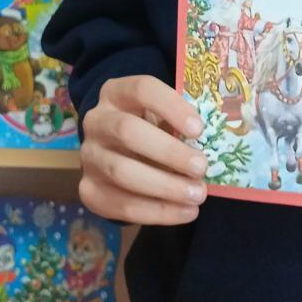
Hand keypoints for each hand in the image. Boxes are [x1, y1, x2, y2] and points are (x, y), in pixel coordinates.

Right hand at [80, 75, 206, 225]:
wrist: (115, 152)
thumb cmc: (149, 128)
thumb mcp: (161, 116)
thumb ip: (179, 124)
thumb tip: (212, 145)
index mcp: (116, 92)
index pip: (142, 89)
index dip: (171, 107)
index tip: (199, 129)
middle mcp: (96, 121)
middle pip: (127, 131)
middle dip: (168, 152)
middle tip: (201, 167)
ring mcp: (89, 156)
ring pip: (123, 172)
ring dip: (165, 187)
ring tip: (197, 195)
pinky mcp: (89, 190)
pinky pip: (122, 205)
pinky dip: (157, 212)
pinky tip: (185, 212)